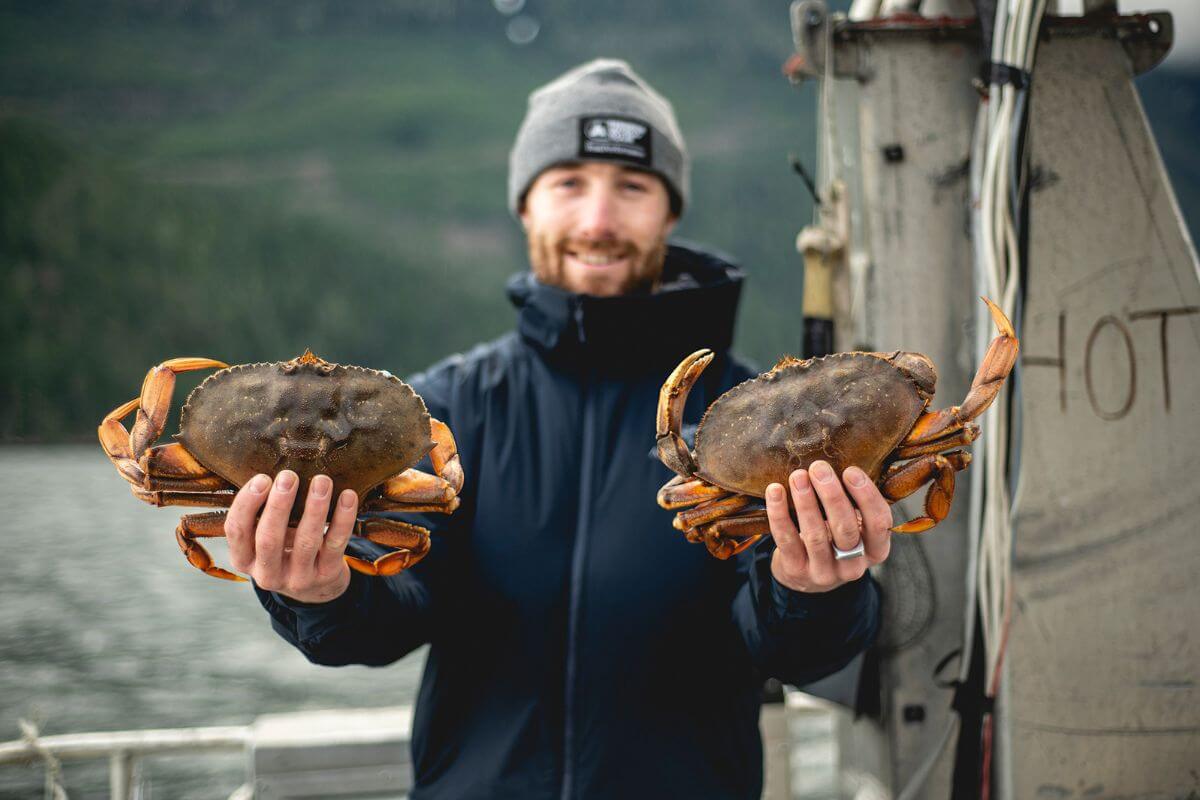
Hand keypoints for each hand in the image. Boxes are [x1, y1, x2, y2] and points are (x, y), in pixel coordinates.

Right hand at [224, 470, 358, 603]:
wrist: (316, 588)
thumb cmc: (286, 549)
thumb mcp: (264, 538)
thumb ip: (262, 513)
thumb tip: (274, 467)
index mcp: (244, 559)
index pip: (236, 531)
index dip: (246, 503)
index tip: (262, 478)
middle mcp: (267, 574)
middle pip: (268, 539)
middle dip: (279, 505)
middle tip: (289, 476)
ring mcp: (298, 578)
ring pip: (306, 541)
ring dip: (314, 508)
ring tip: (322, 481)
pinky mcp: (326, 575)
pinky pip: (335, 544)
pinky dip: (343, 519)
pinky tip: (348, 497)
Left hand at [765, 460, 891, 592]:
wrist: (805, 574)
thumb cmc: (834, 536)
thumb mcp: (854, 524)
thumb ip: (854, 502)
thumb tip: (840, 459)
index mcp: (875, 550)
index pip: (879, 523)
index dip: (866, 496)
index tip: (850, 471)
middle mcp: (854, 566)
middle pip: (846, 529)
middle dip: (831, 495)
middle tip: (818, 468)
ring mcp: (825, 572)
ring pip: (816, 536)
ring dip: (806, 502)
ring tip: (798, 476)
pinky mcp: (797, 571)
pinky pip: (787, 540)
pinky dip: (779, 513)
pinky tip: (775, 490)